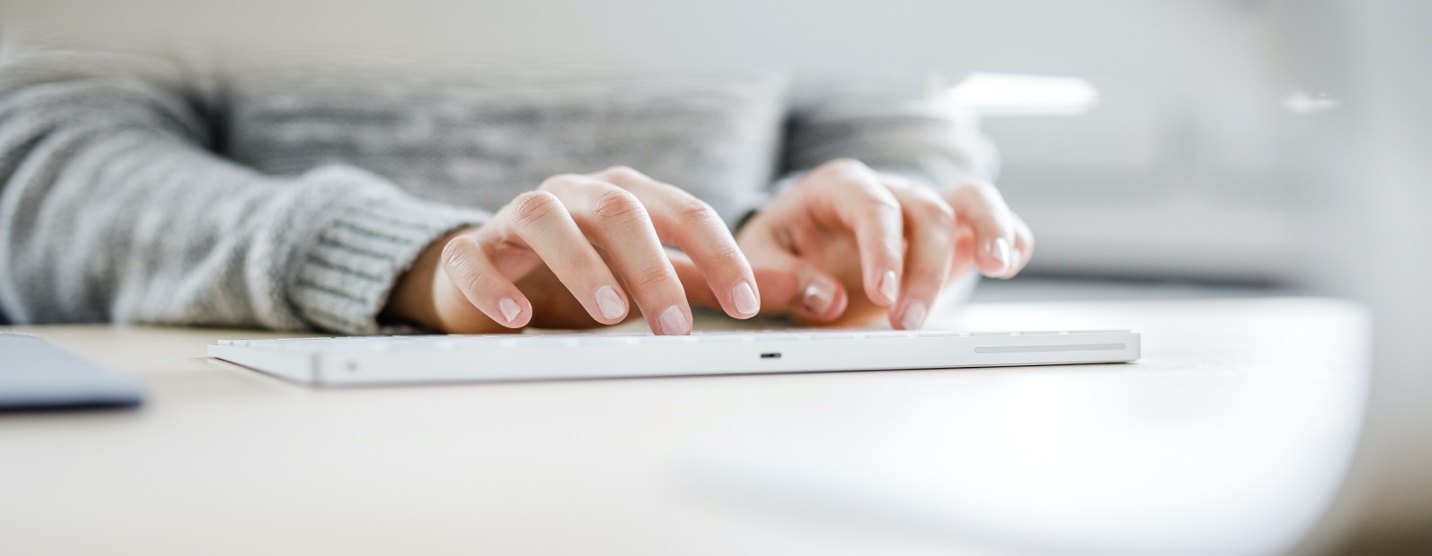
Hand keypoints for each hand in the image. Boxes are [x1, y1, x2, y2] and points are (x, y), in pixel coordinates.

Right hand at [382, 166, 760, 333]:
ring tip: (608, 313)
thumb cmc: (585, 272)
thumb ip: (718, 281)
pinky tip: (520, 318)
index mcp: (627, 197)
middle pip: (620, 211)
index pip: (684, 212)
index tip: (747, 305)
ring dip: (581, 264)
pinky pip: (477, 256)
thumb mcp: (656, 275)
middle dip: (653, 267)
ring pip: (547, 219)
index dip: (719, 254)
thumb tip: (808, 294)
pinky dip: (498, 284)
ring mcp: (519, 217)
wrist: (492, 274)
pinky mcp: (473, 249)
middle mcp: (576, 195)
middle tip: (675, 325)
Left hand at [733, 158, 1032, 328]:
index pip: (872, 206)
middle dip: (925, 270)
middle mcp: (889, 189)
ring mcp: (923, 206)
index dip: (883, 249)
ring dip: (990, 231)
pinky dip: (1008, 236)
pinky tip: (1010, 264)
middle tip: (909, 323)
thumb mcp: (762, 256)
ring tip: (999, 268)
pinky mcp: (949, 231)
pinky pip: (986, 221)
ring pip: (971, 198)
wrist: (800, 240)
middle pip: (926, 210)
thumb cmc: (784, 244)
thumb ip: (784, 276)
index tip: (883, 293)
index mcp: (840, 187)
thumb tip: (826, 298)